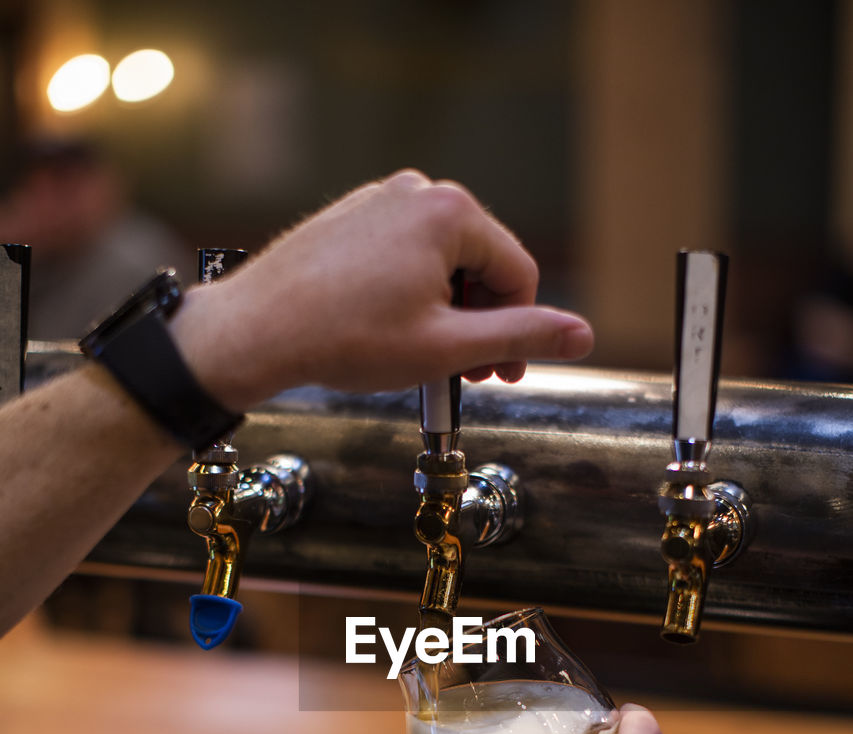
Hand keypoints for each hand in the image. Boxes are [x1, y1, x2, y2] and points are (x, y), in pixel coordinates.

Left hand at [172, 169, 592, 408]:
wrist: (256, 333)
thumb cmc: (343, 338)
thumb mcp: (448, 347)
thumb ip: (521, 337)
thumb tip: (581, 334)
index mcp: (450, 212)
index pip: (517, 274)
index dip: (519, 332)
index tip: (503, 375)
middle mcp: (416, 191)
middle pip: (481, 264)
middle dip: (480, 323)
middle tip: (465, 374)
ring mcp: (379, 201)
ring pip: (441, 264)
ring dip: (446, 313)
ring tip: (425, 358)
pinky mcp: (351, 219)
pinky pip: (403, 258)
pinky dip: (411, 296)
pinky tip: (391, 334)